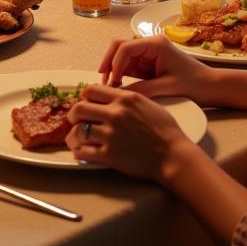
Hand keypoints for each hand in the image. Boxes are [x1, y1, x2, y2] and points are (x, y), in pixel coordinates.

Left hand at [66, 83, 190, 178]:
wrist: (173, 155)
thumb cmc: (166, 130)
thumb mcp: (148, 103)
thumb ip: (127, 97)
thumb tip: (113, 95)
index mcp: (124, 98)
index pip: (91, 89)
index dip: (84, 96)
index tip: (84, 102)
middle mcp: (115, 114)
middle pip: (79, 108)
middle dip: (73, 114)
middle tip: (74, 120)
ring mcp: (111, 135)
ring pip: (79, 130)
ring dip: (74, 135)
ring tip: (75, 138)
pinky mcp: (109, 155)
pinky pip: (83, 152)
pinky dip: (79, 152)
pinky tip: (81, 152)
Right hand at [98, 34, 213, 102]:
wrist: (212, 87)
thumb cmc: (195, 85)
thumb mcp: (167, 89)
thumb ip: (142, 90)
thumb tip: (119, 95)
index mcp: (156, 44)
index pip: (125, 48)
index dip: (115, 64)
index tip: (112, 83)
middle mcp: (150, 44)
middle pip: (119, 46)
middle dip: (110, 62)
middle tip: (104, 81)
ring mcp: (148, 53)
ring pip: (122, 55)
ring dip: (114, 69)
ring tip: (111, 87)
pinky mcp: (148, 63)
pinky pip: (129, 65)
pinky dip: (122, 74)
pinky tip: (119, 87)